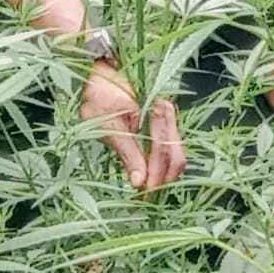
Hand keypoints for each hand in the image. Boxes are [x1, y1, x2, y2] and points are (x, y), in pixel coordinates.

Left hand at [89, 63, 182, 192]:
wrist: (96, 73)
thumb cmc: (98, 94)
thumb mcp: (107, 125)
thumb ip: (127, 153)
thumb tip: (139, 183)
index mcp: (156, 108)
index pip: (163, 150)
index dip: (156, 175)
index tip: (144, 194)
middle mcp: (167, 113)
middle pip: (177, 156)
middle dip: (163, 180)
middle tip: (145, 200)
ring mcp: (166, 120)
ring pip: (176, 156)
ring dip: (164, 176)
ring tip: (146, 194)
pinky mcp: (161, 126)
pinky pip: (169, 151)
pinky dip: (161, 168)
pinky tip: (149, 179)